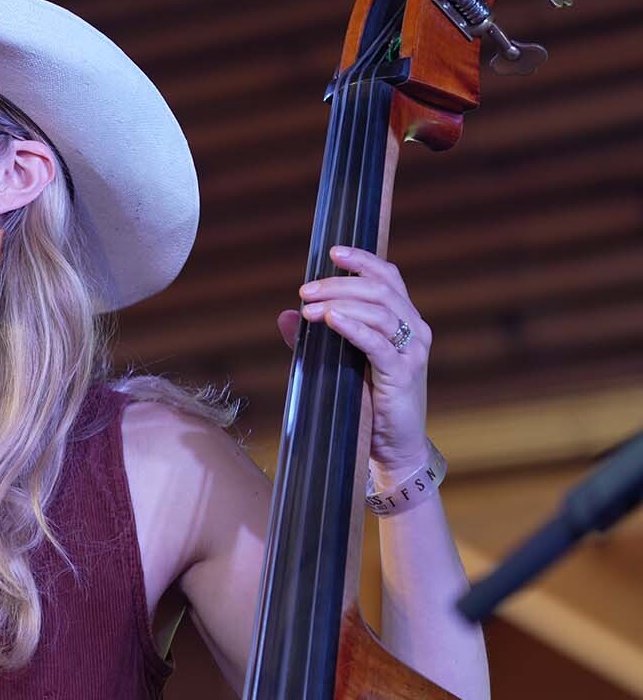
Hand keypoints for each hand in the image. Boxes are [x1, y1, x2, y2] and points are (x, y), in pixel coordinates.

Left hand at [275, 246, 431, 480]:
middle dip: (339, 284)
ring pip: (379, 311)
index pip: (389, 277)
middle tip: (305, 290)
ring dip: (339, 303)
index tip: (332, 251)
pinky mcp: (403, 374)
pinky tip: (331, 320)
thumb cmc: (368, 402)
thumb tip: (286, 315)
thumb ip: (316, 340)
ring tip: (309, 308)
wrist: (394, 447)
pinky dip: (353, 328)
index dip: (363, 260)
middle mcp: (414, 330)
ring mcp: (412, 352)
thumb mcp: (339, 364)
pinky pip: (378, 343)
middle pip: (379, 289)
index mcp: (403, 321)